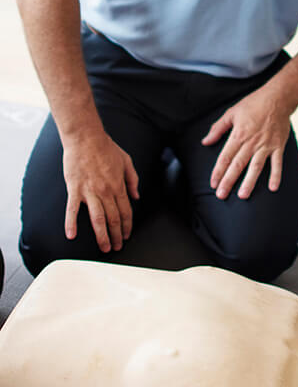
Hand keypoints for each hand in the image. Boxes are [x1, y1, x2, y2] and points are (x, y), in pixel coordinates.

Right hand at [63, 131, 138, 252]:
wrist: (86, 138)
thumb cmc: (106, 148)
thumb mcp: (127, 162)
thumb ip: (133, 180)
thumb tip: (137, 197)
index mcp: (118, 186)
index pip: (126, 211)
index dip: (127, 226)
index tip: (127, 235)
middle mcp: (105, 191)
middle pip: (113, 219)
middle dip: (116, 235)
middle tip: (117, 247)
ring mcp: (89, 191)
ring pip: (97, 219)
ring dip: (102, 236)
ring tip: (104, 247)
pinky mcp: (74, 189)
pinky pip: (72, 209)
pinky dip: (71, 223)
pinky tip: (71, 235)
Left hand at [202, 87, 290, 199]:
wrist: (277, 98)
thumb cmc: (253, 104)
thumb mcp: (231, 113)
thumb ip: (218, 128)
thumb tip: (205, 142)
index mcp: (238, 135)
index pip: (225, 157)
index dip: (218, 171)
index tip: (213, 184)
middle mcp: (251, 143)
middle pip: (238, 165)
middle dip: (229, 181)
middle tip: (221, 195)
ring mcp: (266, 146)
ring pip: (256, 167)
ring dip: (249, 182)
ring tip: (243, 196)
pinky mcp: (278, 146)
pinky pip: (277, 163)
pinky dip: (276, 175)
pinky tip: (273, 188)